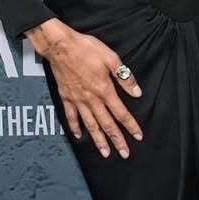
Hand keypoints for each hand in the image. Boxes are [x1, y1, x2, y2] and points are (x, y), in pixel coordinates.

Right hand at [28, 18, 142, 158]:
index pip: (121, 112)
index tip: (138, 136)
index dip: (130, 125)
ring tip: (105, 152)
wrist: (60, 46)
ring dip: (98, 140)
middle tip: (124, 154)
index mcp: (104, 89)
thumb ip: (125, 77)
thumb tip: (137, 93)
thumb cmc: (86, 48)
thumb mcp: (111, 58)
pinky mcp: (66, 97)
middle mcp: (91, 99)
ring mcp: (77, 100)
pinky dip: (75, 127)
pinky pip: (71, 116)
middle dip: (116, 140)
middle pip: (107, 124)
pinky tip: (79, 136)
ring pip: (90, 124)